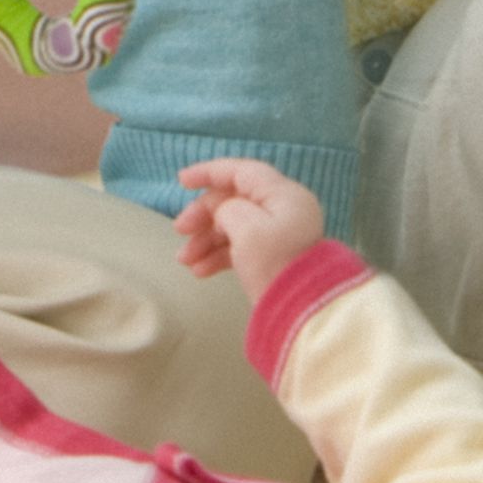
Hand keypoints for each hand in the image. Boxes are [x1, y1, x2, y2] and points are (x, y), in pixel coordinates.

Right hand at [169, 156, 325, 291]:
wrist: (302, 311)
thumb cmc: (275, 262)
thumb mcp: (247, 228)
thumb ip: (228, 209)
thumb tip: (224, 214)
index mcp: (283, 195)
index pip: (242, 172)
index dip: (209, 172)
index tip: (181, 181)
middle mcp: (283, 210)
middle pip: (234, 200)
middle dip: (203, 215)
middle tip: (179, 231)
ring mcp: (278, 235)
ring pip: (233, 226)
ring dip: (205, 240)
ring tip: (184, 261)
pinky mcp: (272, 258)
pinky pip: (239, 247)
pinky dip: (218, 256)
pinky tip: (199, 271)